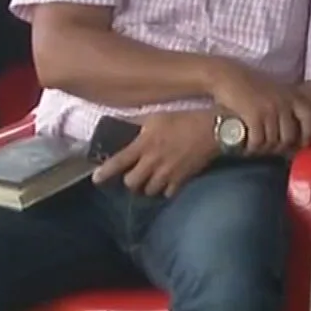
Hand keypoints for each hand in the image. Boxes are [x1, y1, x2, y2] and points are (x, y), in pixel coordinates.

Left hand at [92, 110, 218, 196]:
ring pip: (148, 191)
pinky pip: (167, 193)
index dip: (104, 173)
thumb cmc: (186, 118)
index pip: (117, 163)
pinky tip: (168, 182)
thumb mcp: (158, 116)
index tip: (96, 179)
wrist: (214, 129)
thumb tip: (122, 122)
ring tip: (151, 179)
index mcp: (144, 145)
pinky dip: (165, 190)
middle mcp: (152, 162)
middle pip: (131, 183)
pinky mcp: (182, 180)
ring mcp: (167, 173)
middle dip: (131, 180)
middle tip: (135, 175)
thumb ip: (138, 123)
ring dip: (147, 186)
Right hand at [206, 61, 310, 155]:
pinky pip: (258, 141)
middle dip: (278, 148)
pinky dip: (252, 149)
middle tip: (267, 150)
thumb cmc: (249, 84)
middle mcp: (284, 103)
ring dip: (262, 150)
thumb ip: (285, 104)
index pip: (308, 119)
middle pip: (289, 137)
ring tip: (254, 150)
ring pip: (272, 142)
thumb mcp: (275, 90)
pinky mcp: (254, 116)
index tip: (299, 145)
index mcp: (292, 95)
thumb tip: (292, 130)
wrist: (227, 75)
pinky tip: (246, 149)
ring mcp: (270, 109)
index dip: (306, 135)